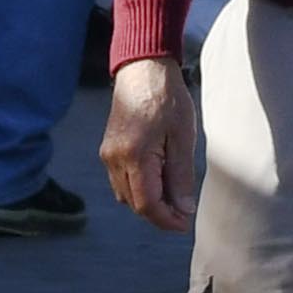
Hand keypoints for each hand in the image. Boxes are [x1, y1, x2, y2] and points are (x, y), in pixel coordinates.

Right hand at [101, 57, 198, 233]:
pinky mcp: (108, 149)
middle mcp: (115, 159)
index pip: (146, 204)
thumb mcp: (182, 136)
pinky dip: (140, 187)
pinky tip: (159, 178)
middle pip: (134, 203)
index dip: (166, 220)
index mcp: (134, 156)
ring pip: (126, 194)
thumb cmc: (166, 96)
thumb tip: (183, 208)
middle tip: (183, 211)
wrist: (143, 68)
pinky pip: (122, 180)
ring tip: (175, 193)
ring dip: (149, 201)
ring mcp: (108, 155)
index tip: (184, 224)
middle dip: (159, 213)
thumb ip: (181, 175)